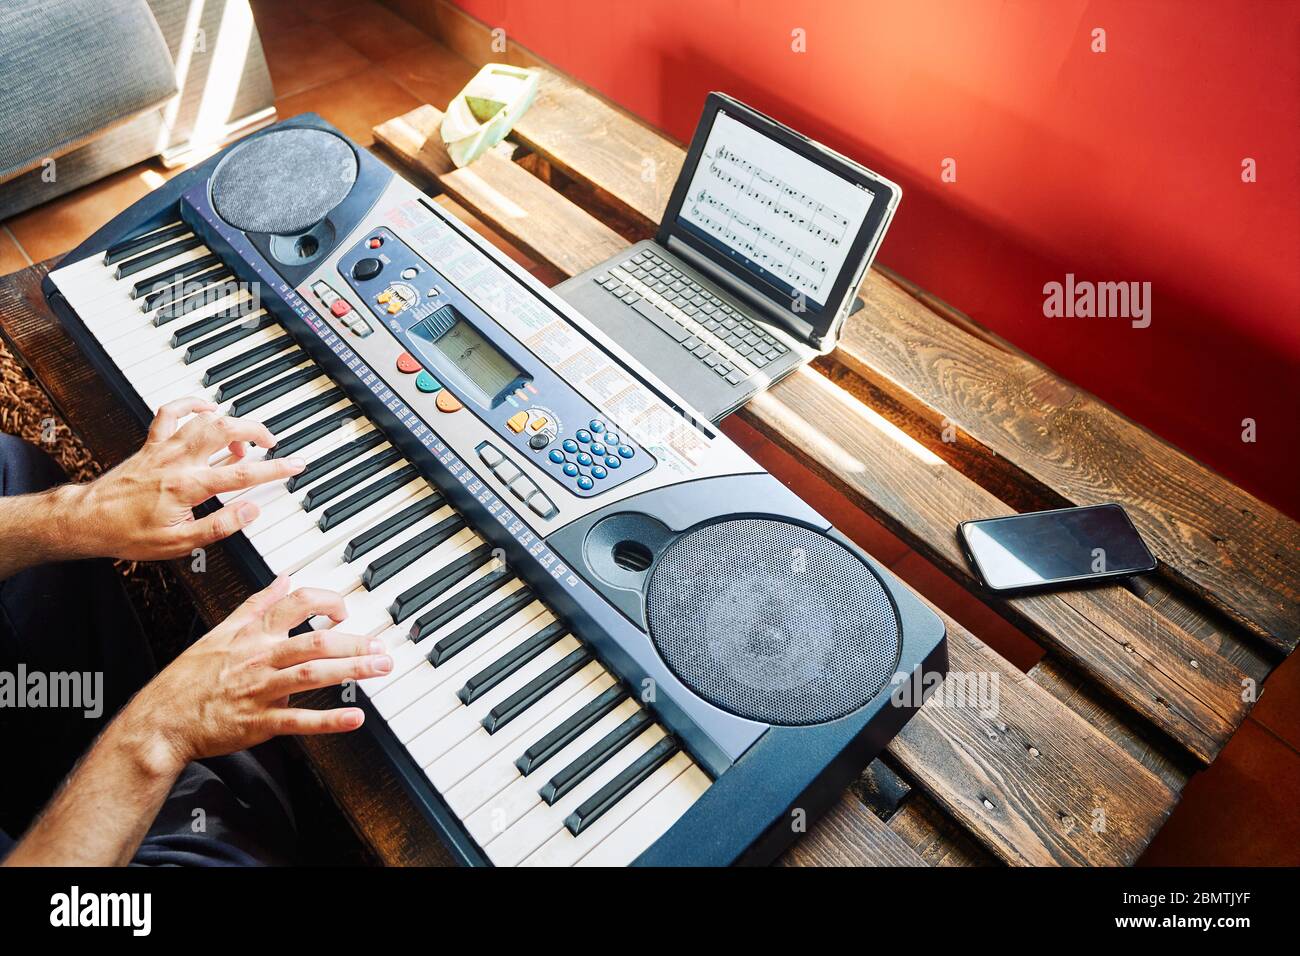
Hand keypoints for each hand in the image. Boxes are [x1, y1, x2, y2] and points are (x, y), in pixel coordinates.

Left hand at [63, 397, 305, 560]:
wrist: (89, 521)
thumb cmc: (129, 534)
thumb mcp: (180, 543)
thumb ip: (220, 526)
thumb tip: (250, 511)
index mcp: (188, 487)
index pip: (242, 476)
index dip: (274, 469)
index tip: (295, 466)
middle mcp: (178, 461)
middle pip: (226, 432)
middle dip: (257, 431)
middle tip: (273, 442)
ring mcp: (164, 449)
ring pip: (204, 420)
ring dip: (230, 422)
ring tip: (245, 437)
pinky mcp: (152, 444)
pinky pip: (171, 413)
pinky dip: (191, 405)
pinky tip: (207, 408)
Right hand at [118, 577, 389, 774]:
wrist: (162, 720)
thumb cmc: (190, 678)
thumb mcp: (221, 631)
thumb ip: (256, 605)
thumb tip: (282, 580)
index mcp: (252, 634)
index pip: (296, 603)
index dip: (327, 601)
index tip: (346, 610)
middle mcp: (260, 657)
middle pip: (315, 640)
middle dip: (354, 641)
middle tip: (380, 645)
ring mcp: (260, 690)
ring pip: (311, 674)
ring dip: (351, 670)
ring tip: (380, 668)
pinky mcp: (258, 722)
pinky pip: (298, 720)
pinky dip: (328, 720)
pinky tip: (354, 717)